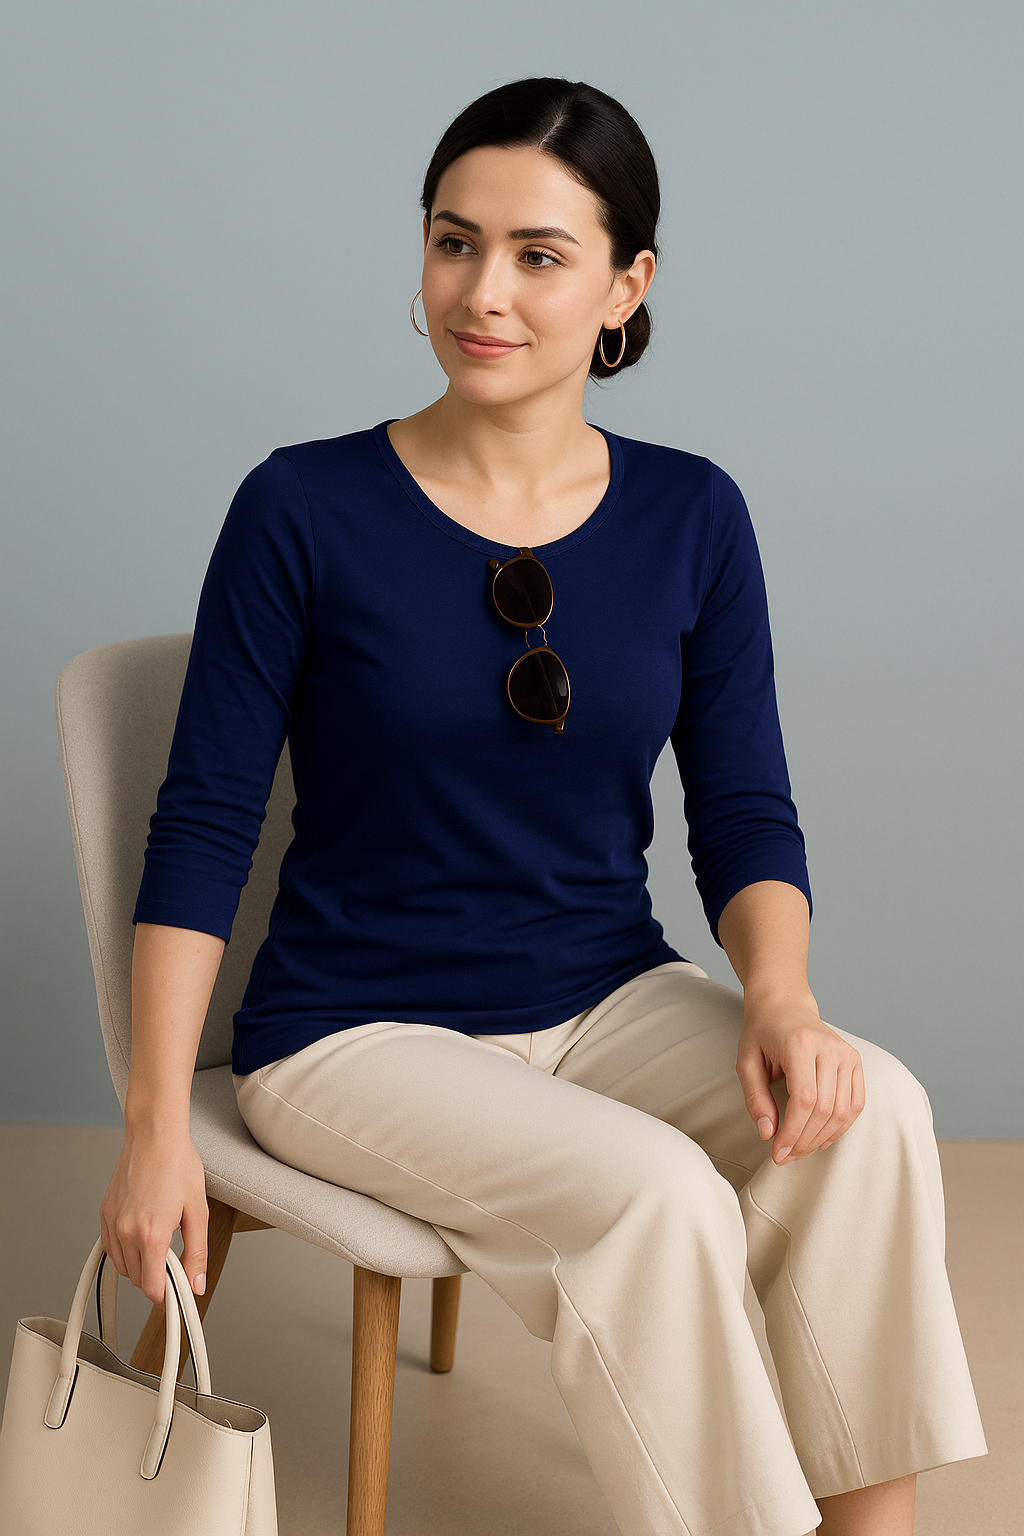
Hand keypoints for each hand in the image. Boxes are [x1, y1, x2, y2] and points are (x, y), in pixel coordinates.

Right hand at [100, 1128, 208, 1305]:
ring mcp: (112, 1222)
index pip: (152, 1288)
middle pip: (138, 1279)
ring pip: (123, 1266)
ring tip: (161, 1239)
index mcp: (151, 1234)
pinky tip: (143, 1234)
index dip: (167, 1296)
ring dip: (141, 1264)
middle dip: (157, 1277)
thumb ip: (197, 1253)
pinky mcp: (104, 1213)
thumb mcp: (198, 1212)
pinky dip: (126, 1250)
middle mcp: (126, 1232)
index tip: (178, 1294)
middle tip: (176, 1259)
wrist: (154, 1135)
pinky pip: (112, 1248)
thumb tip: (196, 1284)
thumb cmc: (177, 1165)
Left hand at [735, 989, 864, 1164]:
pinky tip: (821, 1138)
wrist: (785, 1005)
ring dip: (820, 1138)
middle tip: (785, 1156)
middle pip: (824, 1109)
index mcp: (800, 1044)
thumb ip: (755, 1097)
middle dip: (804, 1140)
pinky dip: (840, 1127)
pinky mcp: (855, 1061)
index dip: (793, 1132)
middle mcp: (829, 1047)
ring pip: (842, 1111)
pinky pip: (856, 1104)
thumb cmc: (762, 1032)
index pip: (804, 1100)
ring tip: (799, 1150)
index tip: (777, 1153)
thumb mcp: (746, 1061)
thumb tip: (768, 1133)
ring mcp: (846, 1053)